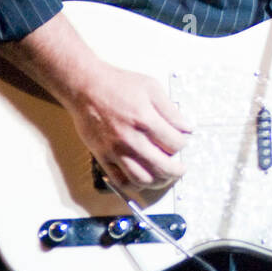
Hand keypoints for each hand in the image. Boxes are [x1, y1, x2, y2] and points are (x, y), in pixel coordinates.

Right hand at [65, 63, 192, 192]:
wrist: (85, 87)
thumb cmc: (116, 85)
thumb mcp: (151, 88)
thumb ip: (170, 110)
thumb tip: (186, 127)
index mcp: (145, 119)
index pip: (175, 143)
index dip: (183, 144)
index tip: (182, 141)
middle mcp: (130, 138)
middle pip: (162, 166)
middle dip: (177, 170)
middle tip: (180, 168)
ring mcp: (115, 150)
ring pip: (142, 179)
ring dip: (158, 182)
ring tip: (165, 176)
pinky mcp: (103, 157)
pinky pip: (120, 181)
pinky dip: (134, 185)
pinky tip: (142, 179)